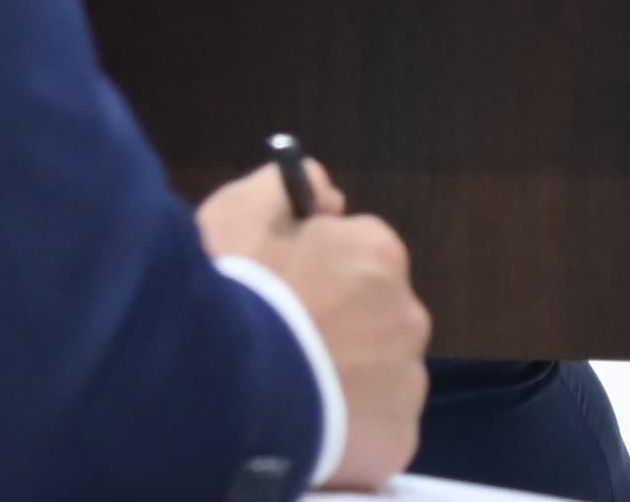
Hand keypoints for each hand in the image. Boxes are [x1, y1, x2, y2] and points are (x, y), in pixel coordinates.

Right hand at [197, 163, 433, 489]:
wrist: (222, 386)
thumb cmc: (233, 291)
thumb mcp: (242, 211)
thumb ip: (288, 187)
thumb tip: (324, 196)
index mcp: (377, 254)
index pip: (361, 257)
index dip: (319, 276)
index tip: (287, 295)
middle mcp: (407, 313)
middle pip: (376, 318)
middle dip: (341, 328)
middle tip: (288, 347)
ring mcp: (406, 381)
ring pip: (380, 376)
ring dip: (347, 379)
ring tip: (293, 391)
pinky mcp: (396, 441)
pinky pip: (376, 431)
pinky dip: (350, 431)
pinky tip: (308, 426)